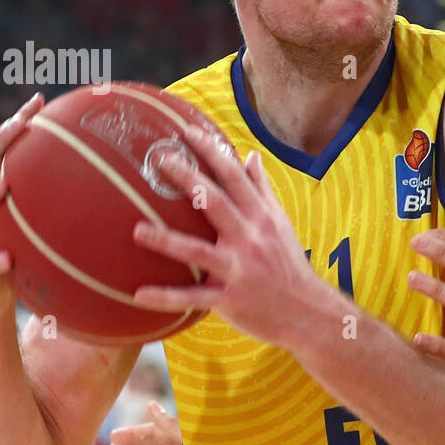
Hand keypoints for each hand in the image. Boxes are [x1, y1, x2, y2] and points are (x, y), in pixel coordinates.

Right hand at [0, 93, 43, 308]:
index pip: (2, 147)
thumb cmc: (20, 251)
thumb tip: (106, 176)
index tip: (40, 100)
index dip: (18, 122)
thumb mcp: (36, 219)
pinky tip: (6, 260)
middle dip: (0, 141)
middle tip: (22, 123)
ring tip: (5, 183)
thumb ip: (55, 198)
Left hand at [131, 126, 319, 346]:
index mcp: (261, 218)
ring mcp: (239, 270)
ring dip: (166, 241)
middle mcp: (250, 239)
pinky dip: (166, 297)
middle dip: (187, 179)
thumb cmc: (289, 265)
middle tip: (158, 159)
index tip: (187, 132)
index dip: (211, 152)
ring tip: (137, 230)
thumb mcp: (281, 223)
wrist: (308, 312)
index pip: (234, 177)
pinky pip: (193, 299)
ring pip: (198, 252)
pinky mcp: (229, 300)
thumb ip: (262, 189)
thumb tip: (251, 156)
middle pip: (214, 203)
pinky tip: (139, 294)